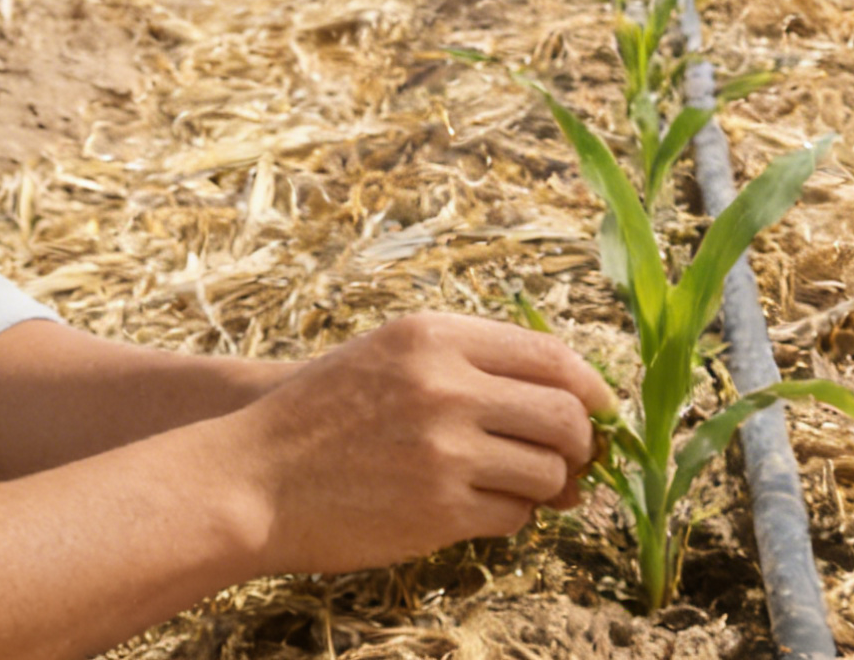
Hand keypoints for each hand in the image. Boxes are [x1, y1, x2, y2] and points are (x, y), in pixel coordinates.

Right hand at [225, 312, 616, 573]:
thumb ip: (469, 364)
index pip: (551, 356)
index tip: (602, 411)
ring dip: (550, 486)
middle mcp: (447, 386)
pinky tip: (482, 509)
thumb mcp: (390, 357)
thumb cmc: (322, 417)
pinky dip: (511, 517)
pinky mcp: (440, 509)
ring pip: (549, 470)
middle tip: (577, 460)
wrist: (252, 478)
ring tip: (529, 488)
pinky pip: (514, 515)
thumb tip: (565, 398)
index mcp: (435, 336)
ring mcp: (445, 449)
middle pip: (565, 415)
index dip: (591, 387)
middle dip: (584, 443)